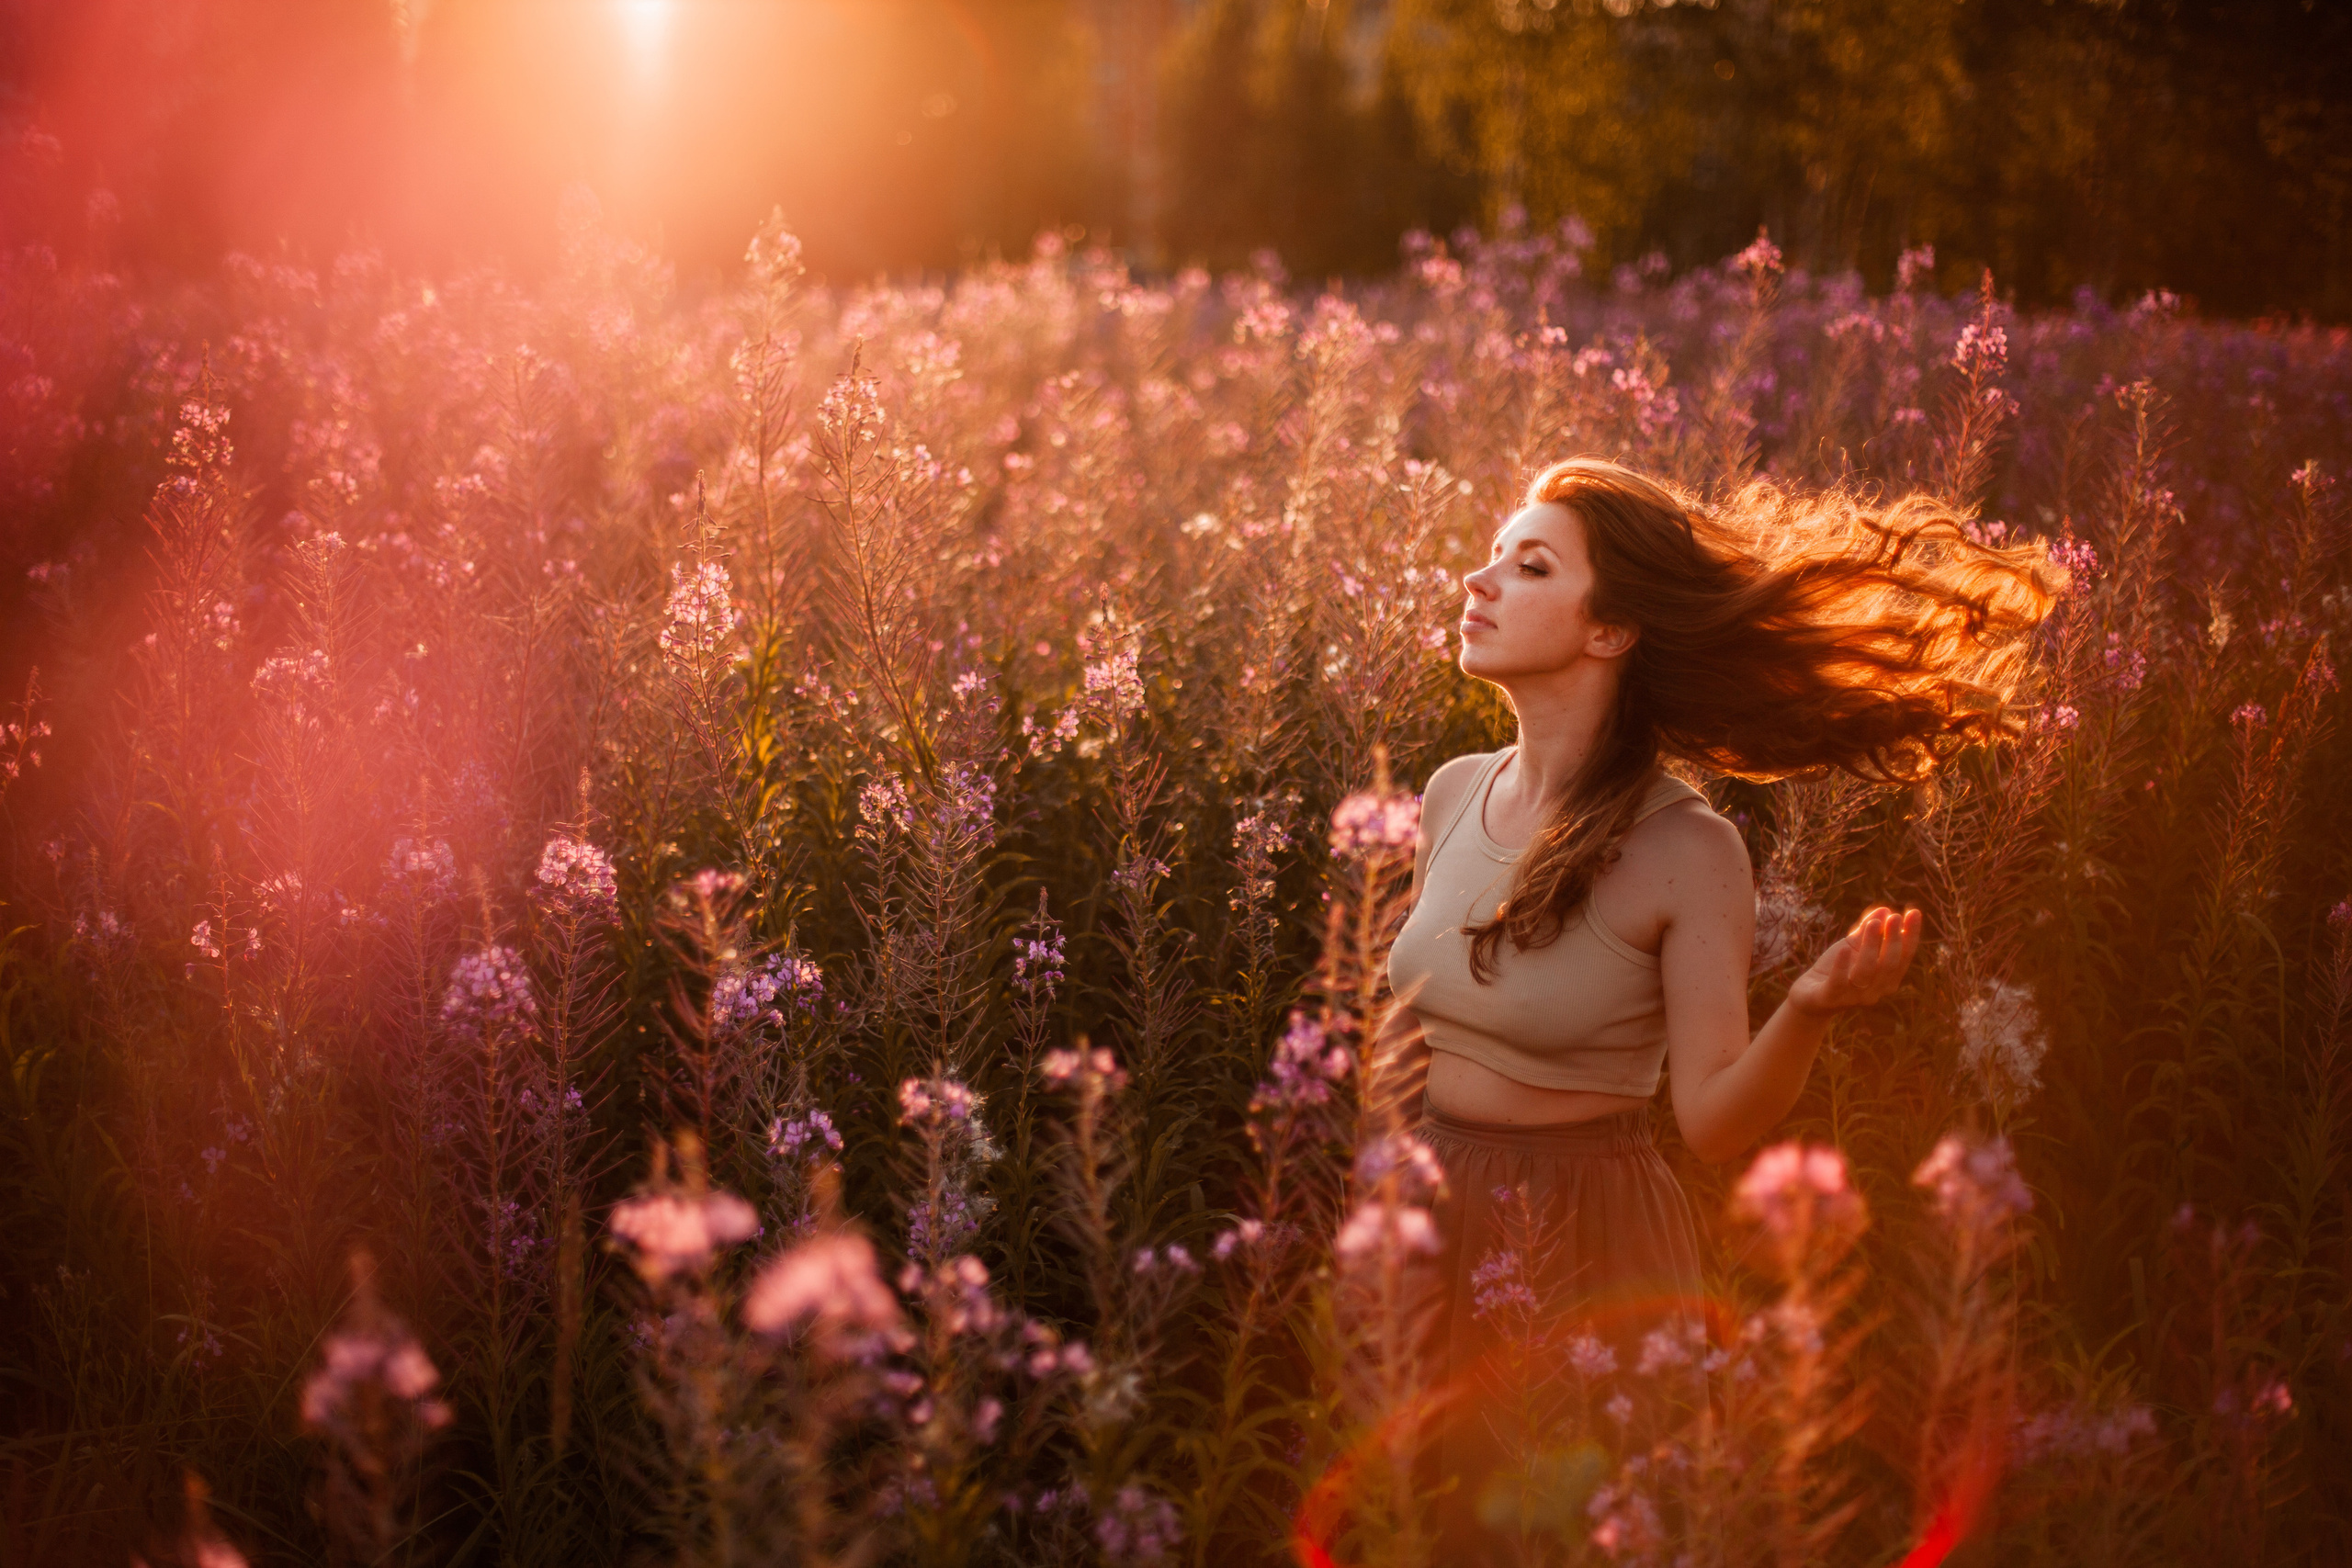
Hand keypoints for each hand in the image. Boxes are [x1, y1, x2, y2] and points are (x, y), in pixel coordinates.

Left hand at [1786, 906, 1922, 1017]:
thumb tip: (1886, 910)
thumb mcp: (1853, 946)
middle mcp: (1875, 991)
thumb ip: (1868, 930)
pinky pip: (1839, 983)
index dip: (1910, 935)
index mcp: (1887, 979)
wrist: (1809, 993)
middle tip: (1894, 917)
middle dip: (1893, 940)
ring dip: (1871, 946)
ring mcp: (1853, 997)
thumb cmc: (1837, 968)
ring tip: (1873, 923)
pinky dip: (1842, 966)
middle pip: (1889, 965)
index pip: (1904, 957)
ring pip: (1867, 971)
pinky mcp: (1831, 997)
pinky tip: (1844, 949)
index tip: (1914, 912)